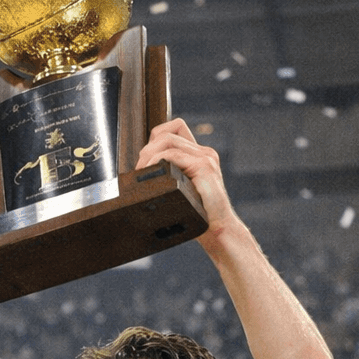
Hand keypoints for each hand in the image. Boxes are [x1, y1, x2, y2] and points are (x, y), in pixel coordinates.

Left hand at [134, 119, 236, 234]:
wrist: (219, 229)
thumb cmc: (200, 215)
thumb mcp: (182, 190)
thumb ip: (171, 176)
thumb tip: (144, 172)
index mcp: (199, 156)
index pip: (174, 129)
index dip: (154, 139)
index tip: (144, 161)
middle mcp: (204, 153)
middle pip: (167, 133)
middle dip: (147, 149)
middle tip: (139, 170)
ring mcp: (206, 157)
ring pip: (168, 140)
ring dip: (149, 154)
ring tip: (143, 172)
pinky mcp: (205, 166)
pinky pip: (174, 155)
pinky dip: (157, 161)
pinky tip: (153, 173)